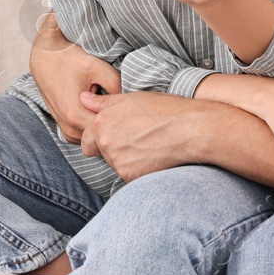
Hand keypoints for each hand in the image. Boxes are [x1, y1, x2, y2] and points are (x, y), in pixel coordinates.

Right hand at [28, 16, 120, 142]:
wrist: (45, 58)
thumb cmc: (70, 60)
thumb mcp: (97, 67)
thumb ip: (116, 86)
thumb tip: (129, 103)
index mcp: (76, 116)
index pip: (110, 129)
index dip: (123, 118)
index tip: (129, 106)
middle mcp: (70, 129)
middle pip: (103, 135)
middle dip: (115, 122)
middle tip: (123, 104)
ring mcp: (66, 131)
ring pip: (96, 137)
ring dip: (105, 124)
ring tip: (110, 104)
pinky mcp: (66, 129)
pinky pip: (87, 134)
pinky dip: (95, 124)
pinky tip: (101, 108)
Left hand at [78, 89, 198, 181]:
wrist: (190, 129)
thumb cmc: (165, 109)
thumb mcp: (133, 98)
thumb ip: (104, 102)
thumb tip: (82, 98)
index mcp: (102, 122)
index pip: (86, 140)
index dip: (99, 137)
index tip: (116, 134)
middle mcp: (105, 143)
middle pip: (100, 153)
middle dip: (112, 148)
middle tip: (136, 139)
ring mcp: (117, 161)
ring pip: (115, 164)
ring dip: (126, 158)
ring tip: (149, 145)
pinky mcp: (130, 176)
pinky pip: (129, 175)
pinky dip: (138, 169)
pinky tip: (153, 156)